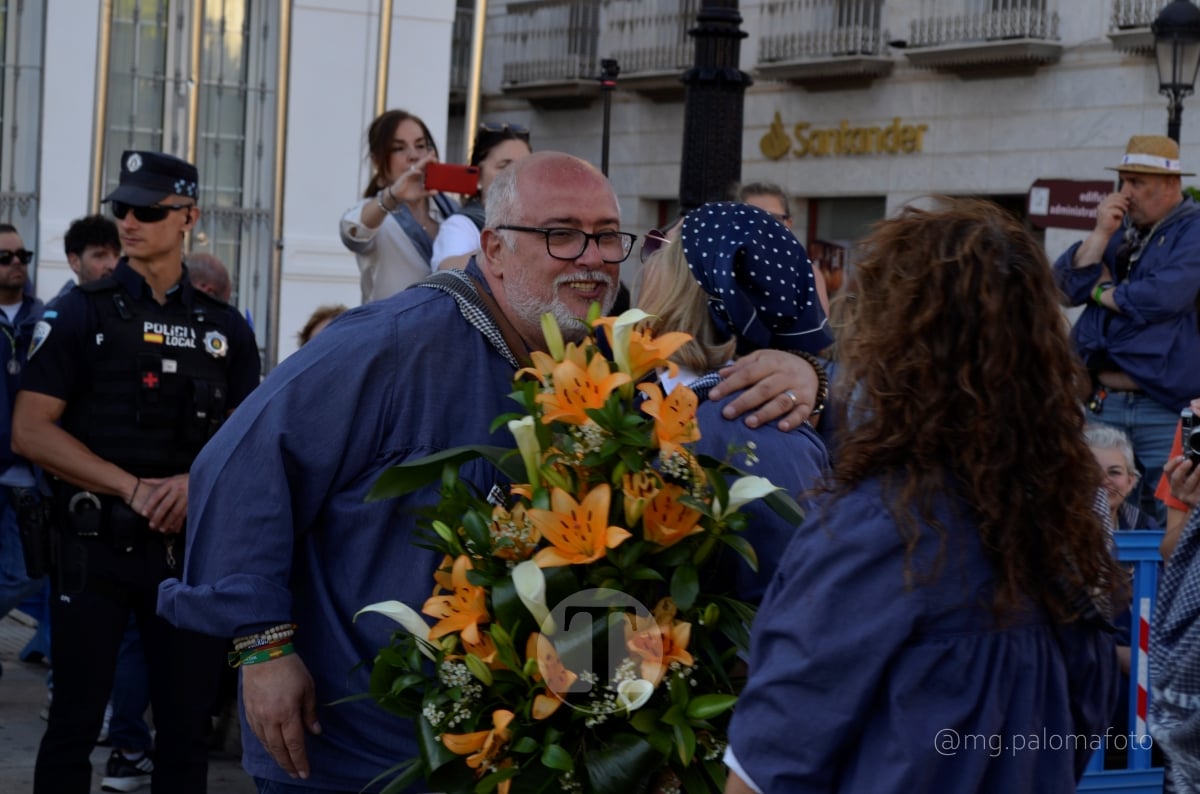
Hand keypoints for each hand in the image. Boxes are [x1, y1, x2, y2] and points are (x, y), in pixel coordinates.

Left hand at [133, 474, 187, 532]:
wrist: (202, 478)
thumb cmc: (182, 479)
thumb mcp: (169, 478)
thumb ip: (155, 481)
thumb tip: (141, 480)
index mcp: (170, 483)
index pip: (157, 495)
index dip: (150, 504)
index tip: (143, 513)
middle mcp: (178, 490)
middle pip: (165, 505)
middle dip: (158, 516)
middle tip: (151, 525)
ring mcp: (186, 497)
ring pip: (175, 512)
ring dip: (168, 522)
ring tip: (161, 529)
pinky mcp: (192, 503)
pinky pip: (184, 514)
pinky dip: (178, 522)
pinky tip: (173, 528)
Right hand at [242, 654, 321, 779]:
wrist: (264, 653)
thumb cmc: (290, 668)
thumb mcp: (308, 687)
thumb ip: (310, 712)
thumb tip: (315, 732)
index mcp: (287, 713)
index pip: (294, 744)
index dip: (300, 760)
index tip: (305, 773)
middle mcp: (270, 719)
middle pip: (279, 749)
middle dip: (288, 764)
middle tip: (295, 774)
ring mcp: (257, 716)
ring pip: (266, 744)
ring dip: (276, 756)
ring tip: (285, 764)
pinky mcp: (248, 711)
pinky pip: (256, 734)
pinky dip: (265, 744)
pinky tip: (271, 748)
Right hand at [388, 152, 437, 203]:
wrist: (399, 196)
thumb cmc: (409, 194)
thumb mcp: (420, 194)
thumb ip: (428, 193)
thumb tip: (437, 191)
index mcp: (420, 176)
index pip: (426, 167)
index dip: (431, 162)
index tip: (437, 160)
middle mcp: (416, 173)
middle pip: (422, 164)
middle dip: (428, 158)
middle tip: (434, 153)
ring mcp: (410, 174)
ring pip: (417, 166)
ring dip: (423, 162)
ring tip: (430, 158)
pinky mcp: (405, 177)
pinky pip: (410, 173)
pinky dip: (414, 172)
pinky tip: (419, 171)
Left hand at [710, 349, 818, 431]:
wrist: (811, 369)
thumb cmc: (778, 366)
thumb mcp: (762, 358)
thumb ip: (742, 366)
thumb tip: (721, 374)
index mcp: (771, 362)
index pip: (747, 373)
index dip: (730, 385)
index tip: (713, 397)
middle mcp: (786, 375)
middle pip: (763, 389)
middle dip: (744, 402)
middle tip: (727, 413)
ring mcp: (798, 390)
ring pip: (781, 401)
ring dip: (765, 413)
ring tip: (749, 423)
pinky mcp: (808, 403)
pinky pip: (802, 413)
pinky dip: (792, 420)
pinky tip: (781, 428)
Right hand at [1093, 192, 1127, 237]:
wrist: (1104, 233)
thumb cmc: (1110, 224)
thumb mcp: (1115, 212)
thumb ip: (1117, 205)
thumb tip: (1126, 197)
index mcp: (1102, 204)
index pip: (1112, 195)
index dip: (1120, 195)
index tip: (1127, 197)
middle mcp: (1101, 206)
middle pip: (1114, 197)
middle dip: (1123, 200)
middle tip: (1127, 205)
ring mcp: (1102, 209)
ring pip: (1116, 203)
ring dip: (1123, 207)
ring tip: (1125, 212)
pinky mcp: (1105, 214)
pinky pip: (1117, 210)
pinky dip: (1121, 214)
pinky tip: (1120, 217)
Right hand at [1164, 455, 1199, 507]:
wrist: (1183, 506)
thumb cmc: (1182, 487)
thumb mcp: (1178, 479)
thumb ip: (1179, 466)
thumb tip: (1184, 450)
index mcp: (1171, 481)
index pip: (1167, 470)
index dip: (1173, 463)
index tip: (1181, 457)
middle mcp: (1177, 489)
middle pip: (1176, 478)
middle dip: (1182, 468)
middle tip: (1190, 461)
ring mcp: (1186, 496)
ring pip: (1190, 484)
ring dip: (1196, 474)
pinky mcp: (1196, 500)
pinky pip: (1199, 489)